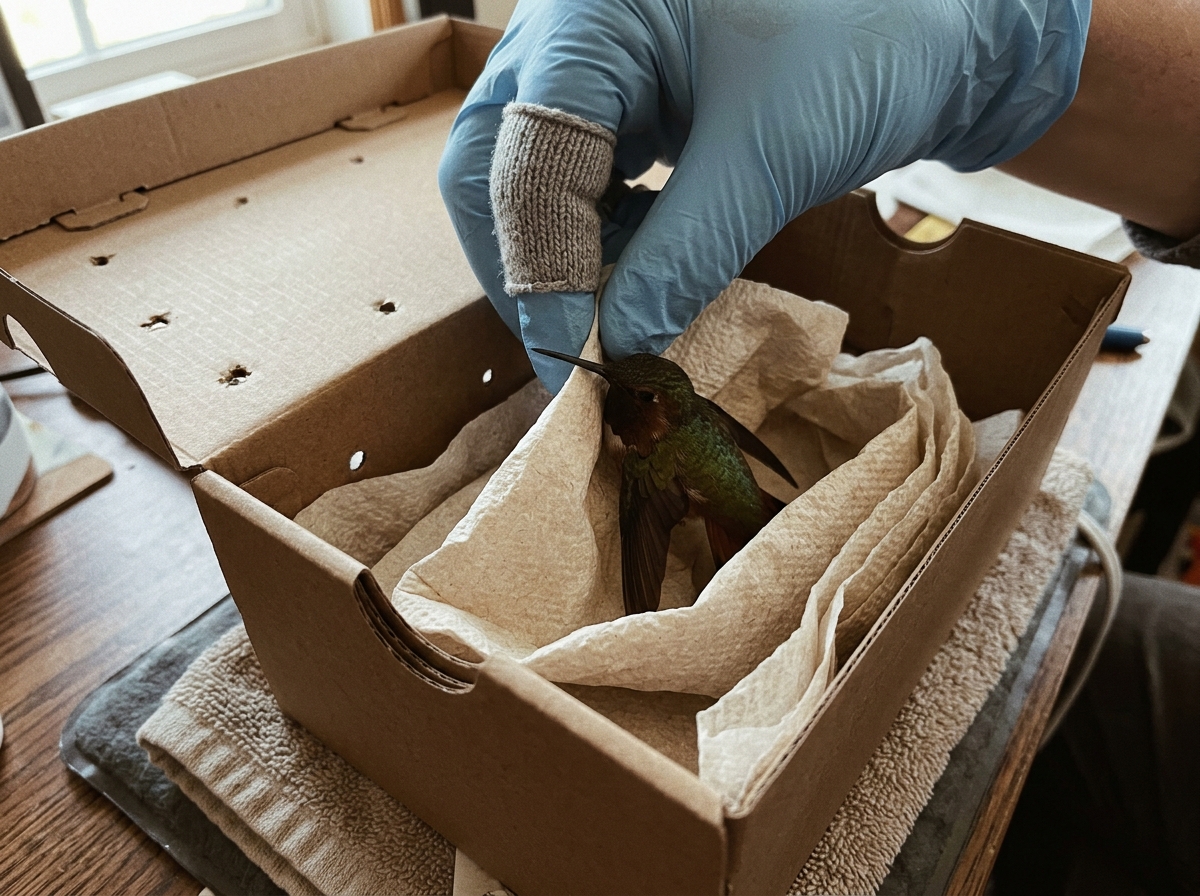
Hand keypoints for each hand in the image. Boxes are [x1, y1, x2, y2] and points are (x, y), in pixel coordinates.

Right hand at [440, 0, 1087, 391]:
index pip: (524, 158)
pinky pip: (580, 170)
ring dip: (561, 253)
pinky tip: (641, 266)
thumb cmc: (872, 51)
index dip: (541, 273)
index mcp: (592, 12)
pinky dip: (598, 231)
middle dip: (527, 262)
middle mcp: (571, 22)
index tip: (575, 363)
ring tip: (616, 313)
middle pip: (495, 158)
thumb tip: (618, 349)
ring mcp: (596, 52)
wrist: (946, 27)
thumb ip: (679, 258)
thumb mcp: (767, 162)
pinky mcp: (627, 87)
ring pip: (528, 170)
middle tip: (569, 348)